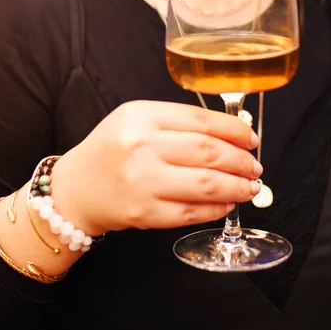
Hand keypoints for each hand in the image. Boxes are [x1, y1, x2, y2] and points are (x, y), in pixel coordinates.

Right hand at [51, 100, 261, 235]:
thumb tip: (230, 133)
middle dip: (242, 160)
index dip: (234, 130)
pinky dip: (217, 208)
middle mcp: (141, 146)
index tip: (250, 138)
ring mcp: (142, 181)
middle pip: (209, 151)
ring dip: (237, 186)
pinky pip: (193, 211)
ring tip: (250, 186)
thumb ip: (178, 122)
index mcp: (141, 115)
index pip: (201, 120)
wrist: (76, 188)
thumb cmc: (111, 150)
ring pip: (207, 183)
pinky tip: (227, 203)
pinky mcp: (144, 213)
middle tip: (254, 166)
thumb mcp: (136, 119)